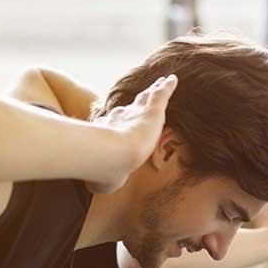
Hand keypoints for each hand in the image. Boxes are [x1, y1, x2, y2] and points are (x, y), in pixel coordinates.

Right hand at [85, 74, 177, 193]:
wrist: (113, 157)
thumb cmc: (106, 169)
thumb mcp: (102, 176)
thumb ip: (101, 178)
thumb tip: (94, 188)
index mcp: (110, 131)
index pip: (117, 122)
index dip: (121, 118)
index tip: (122, 115)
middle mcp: (121, 117)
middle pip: (133, 105)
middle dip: (139, 100)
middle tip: (145, 93)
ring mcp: (137, 112)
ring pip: (147, 97)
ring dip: (154, 89)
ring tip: (161, 82)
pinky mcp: (152, 110)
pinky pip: (162, 94)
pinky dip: (167, 86)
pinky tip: (173, 79)